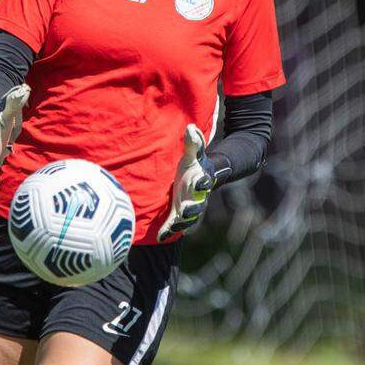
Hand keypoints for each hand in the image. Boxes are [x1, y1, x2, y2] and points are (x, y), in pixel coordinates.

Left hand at [158, 124, 214, 240]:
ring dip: (180, 224)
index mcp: (201, 181)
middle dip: (192, 209)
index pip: (204, 183)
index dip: (202, 183)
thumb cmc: (195, 166)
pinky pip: (174, 224)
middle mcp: (198, 198)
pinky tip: (159, 237)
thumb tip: (191, 127)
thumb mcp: (194, 154)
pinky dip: (168, 231)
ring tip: (172, 228)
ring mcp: (189, 208)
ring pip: (188, 219)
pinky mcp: (179, 214)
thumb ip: (194, 143)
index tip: (197, 183)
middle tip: (185, 210)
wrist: (200, 179)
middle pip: (198, 206)